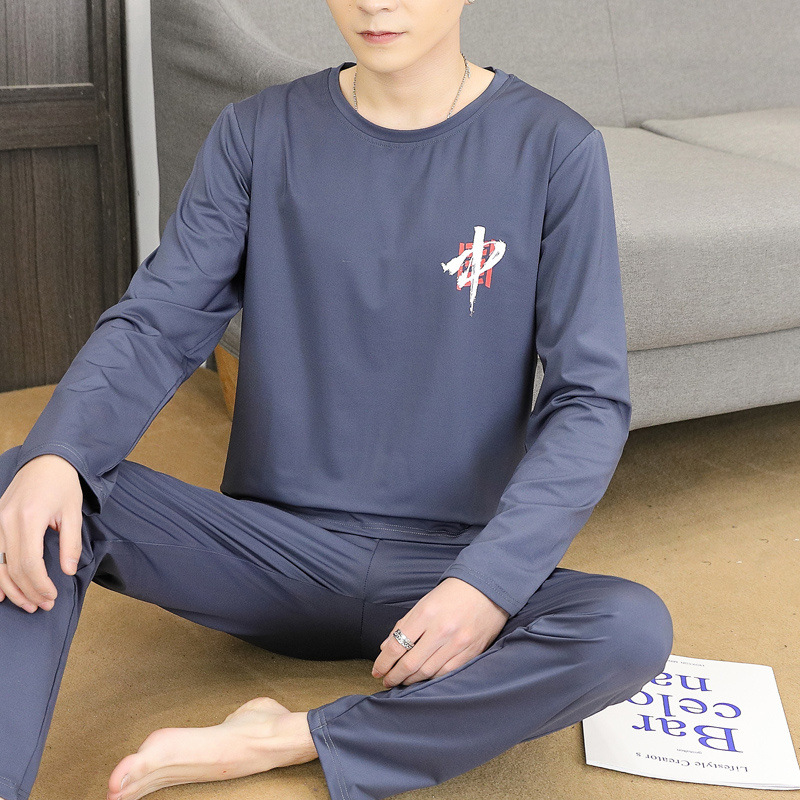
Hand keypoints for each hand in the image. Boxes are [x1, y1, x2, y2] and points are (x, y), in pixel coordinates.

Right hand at [0, 453, 83, 612]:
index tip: (52, 597)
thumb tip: (68, 571)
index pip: (29, 563)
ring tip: (28, 604)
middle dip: (28, 591)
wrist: (47, 461)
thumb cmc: (63, 485)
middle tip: (44, 605)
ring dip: (12, 588)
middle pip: (12, 567)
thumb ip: (70, 544)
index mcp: (29, 518)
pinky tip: (1, 593)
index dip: (39, 584)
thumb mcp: (73, 513)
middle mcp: (6, 520)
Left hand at [371, 577, 510, 688]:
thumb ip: (405, 625)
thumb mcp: (424, 602)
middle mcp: (441, 629)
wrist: (488, 588)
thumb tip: (386, 647)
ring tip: (402, 681)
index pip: (397, 645)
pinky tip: (423, 679)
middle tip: (386, 681)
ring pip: (428, 672)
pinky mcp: (471, 652)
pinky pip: (446, 672)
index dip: (383, 662)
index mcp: (426, 613)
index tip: (377, 670)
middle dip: (394, 676)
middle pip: (410, 663)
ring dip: (411, 680)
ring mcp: (457, 643)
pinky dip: (431, 679)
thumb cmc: (452, 594)